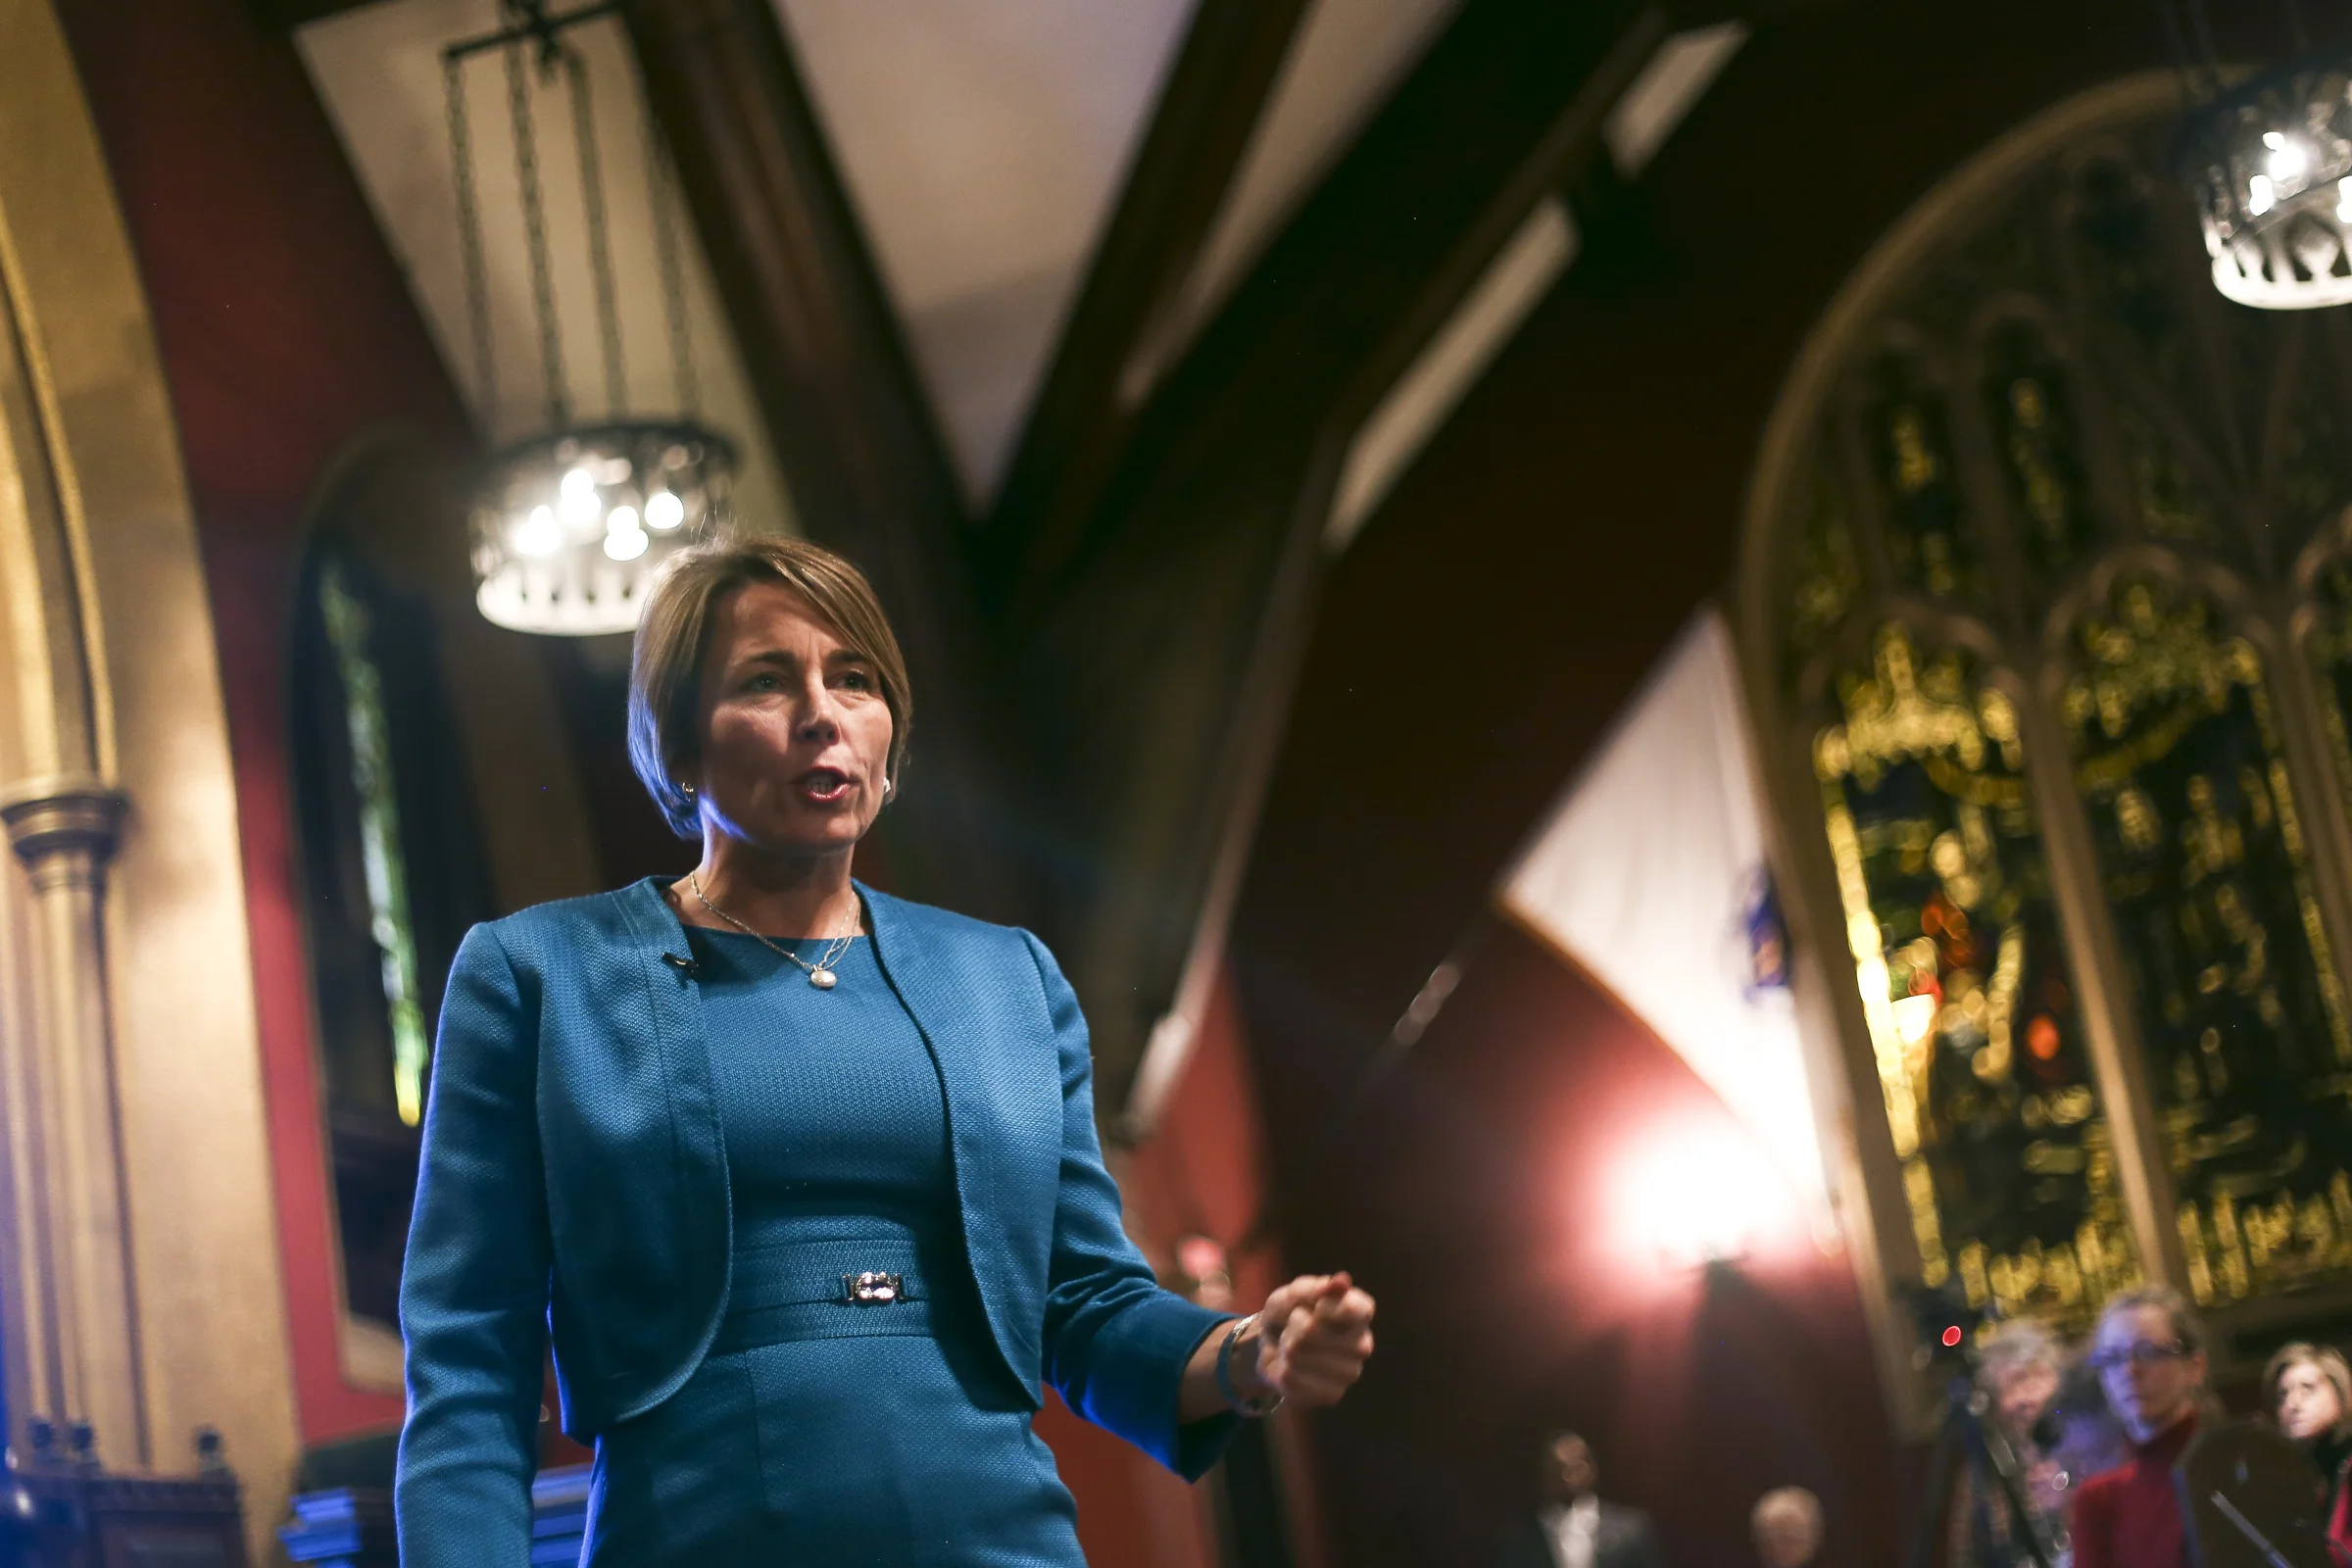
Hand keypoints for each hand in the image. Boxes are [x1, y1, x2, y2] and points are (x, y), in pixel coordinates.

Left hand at [1246, 1272, 1374, 1408]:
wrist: (1275, 1349)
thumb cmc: (1289, 1314)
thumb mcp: (1292, 1294)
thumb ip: (1313, 1287)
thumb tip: (1341, 1281)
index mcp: (1360, 1314)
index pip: (1360, 1310)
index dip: (1328, 1307)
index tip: (1313, 1306)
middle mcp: (1362, 1345)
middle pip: (1314, 1331)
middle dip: (1293, 1325)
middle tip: (1294, 1326)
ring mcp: (1349, 1373)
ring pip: (1299, 1354)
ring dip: (1286, 1347)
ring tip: (1292, 1346)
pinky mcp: (1332, 1395)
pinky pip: (1292, 1377)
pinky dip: (1282, 1369)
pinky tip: (1291, 1367)